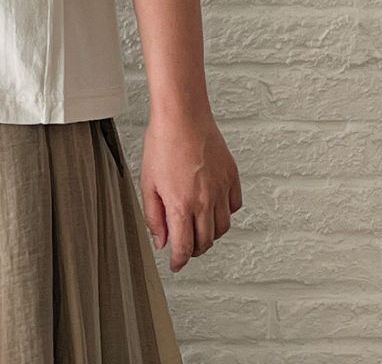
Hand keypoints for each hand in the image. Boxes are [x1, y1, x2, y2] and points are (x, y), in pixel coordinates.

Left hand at [140, 111, 241, 272]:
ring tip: (198, 229)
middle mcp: (204, 201)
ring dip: (209, 235)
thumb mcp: (148, 183)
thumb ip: (154, 216)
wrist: (183, 116)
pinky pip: (234, 206)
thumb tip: (161, 241)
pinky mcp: (232, 177)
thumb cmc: (162, 144)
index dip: (179, 261)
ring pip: (222, 228)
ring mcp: (221, 189)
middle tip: (184, 247)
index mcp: (181, 204)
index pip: (184, 247)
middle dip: (193, 250)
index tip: (175, 265)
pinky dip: (225, 213)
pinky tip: (213, 208)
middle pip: (205, 242)